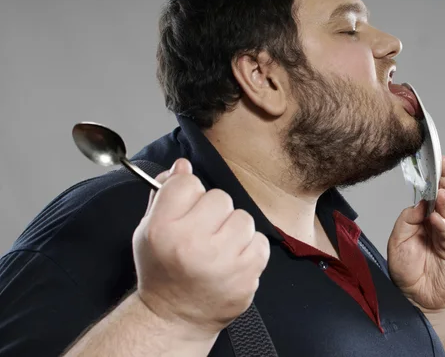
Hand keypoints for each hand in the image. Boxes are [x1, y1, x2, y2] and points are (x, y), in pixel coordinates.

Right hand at [132, 158, 270, 338]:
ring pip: (242, 217)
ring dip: (233, 229)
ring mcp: (222, 261)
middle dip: (213, 212)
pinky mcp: (246, 275)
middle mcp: (192, 244)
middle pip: (219, 197)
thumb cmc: (162, 270)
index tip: (186, 209)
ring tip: (218, 248)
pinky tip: (232, 260)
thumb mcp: (149, 230)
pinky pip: (259, 240)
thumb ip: (164, 194)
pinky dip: (249, 248)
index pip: (188, 182)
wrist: (175, 316)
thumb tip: (183, 165)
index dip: (188, 194)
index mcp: (163, 229)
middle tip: (203, 233)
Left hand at [387, 156, 444, 310]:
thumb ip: (407, 220)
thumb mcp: (397, 240)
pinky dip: (444, 225)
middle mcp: (438, 224)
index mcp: (424, 218)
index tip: (433, 161)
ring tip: (440, 192)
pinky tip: (437, 218)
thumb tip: (420, 203)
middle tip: (444, 164)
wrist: (414, 296)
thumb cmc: (405, 269)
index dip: (432, 178)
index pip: (430, 194)